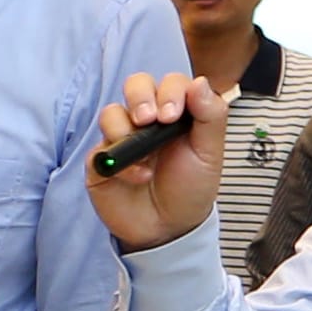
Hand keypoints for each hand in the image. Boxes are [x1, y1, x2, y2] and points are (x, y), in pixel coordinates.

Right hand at [82, 70, 224, 249]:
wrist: (169, 228)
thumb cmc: (190, 189)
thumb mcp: (210, 153)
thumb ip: (210, 116)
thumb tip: (199, 82)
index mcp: (177, 112)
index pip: (169, 83)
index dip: (170, 92)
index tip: (172, 115)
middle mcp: (148, 120)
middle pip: (136, 85)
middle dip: (140, 97)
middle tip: (149, 120)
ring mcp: (123, 137)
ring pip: (111, 112)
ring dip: (125, 129)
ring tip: (145, 158)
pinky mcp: (103, 160)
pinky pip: (101, 148)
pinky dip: (120, 162)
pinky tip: (138, 176)